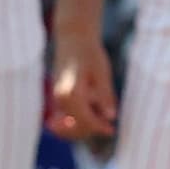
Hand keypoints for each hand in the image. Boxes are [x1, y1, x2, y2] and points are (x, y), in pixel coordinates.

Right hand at [47, 20, 114, 138]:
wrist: (73, 38)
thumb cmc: (90, 53)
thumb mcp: (102, 73)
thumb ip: (105, 95)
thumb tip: (112, 117)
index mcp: (71, 93)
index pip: (85, 120)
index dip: (100, 127)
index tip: (112, 130)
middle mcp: (60, 98)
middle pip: (74, 127)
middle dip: (91, 129)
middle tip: (108, 126)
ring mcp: (56, 98)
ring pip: (68, 125)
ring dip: (83, 127)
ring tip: (101, 120)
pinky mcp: (57, 97)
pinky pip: (64, 118)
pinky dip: (76, 121)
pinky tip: (91, 115)